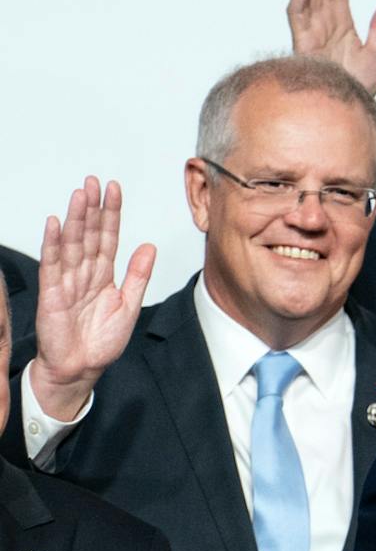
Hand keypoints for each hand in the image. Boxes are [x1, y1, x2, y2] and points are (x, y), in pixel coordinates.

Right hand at [29, 178, 154, 422]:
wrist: (81, 368)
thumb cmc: (101, 342)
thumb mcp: (129, 306)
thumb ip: (138, 276)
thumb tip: (150, 246)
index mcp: (104, 275)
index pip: (108, 238)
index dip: (111, 214)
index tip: (115, 190)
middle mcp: (84, 273)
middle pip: (89, 235)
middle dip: (92, 208)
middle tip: (95, 182)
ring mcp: (67, 281)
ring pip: (72, 244)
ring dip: (75, 219)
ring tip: (80, 195)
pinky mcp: (51, 293)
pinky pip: (53, 264)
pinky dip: (53, 244)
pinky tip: (56, 223)